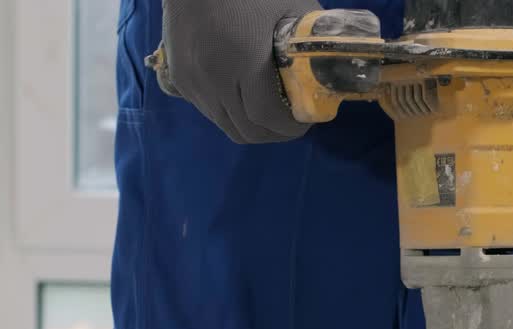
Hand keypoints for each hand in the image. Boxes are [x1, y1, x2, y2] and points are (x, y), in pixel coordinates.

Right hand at [159, 0, 321, 142]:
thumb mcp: (290, 8)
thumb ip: (310, 44)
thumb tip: (332, 70)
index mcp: (244, 63)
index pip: (268, 118)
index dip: (290, 128)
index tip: (305, 121)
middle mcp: (214, 80)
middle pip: (247, 131)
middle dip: (274, 133)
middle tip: (290, 122)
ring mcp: (193, 83)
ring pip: (226, 126)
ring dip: (251, 126)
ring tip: (267, 111)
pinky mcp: (180, 80)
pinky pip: (209, 112)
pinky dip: (229, 113)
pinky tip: (241, 96)